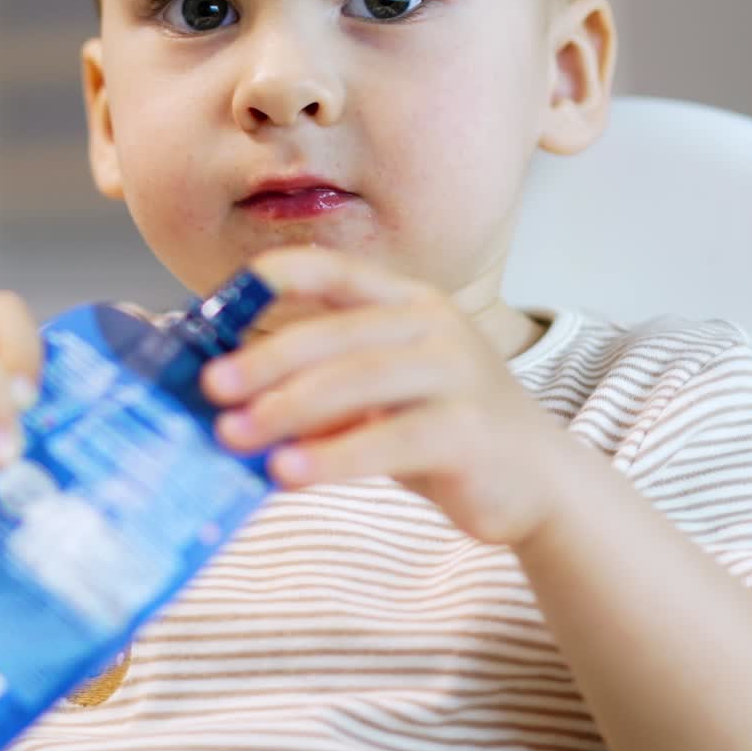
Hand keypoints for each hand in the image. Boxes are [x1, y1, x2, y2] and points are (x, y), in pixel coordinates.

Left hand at [201, 247, 566, 545]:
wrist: (538, 480)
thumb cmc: (443, 430)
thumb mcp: (381, 397)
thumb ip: (324, 387)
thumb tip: (232, 400)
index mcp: (408, 302)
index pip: (336, 270)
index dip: (280, 275)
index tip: (224, 297)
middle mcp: (434, 326)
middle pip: (337, 333)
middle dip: (267, 361)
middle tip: (213, 388)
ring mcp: (457, 374)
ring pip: (359, 380)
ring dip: (288, 409)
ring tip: (236, 435)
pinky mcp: (470, 430)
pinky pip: (390, 439)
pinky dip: (333, 456)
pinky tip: (289, 472)